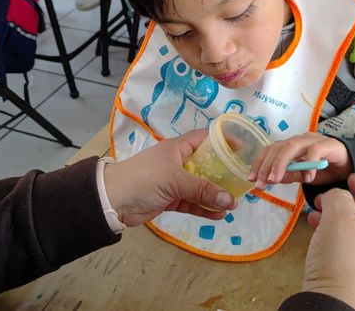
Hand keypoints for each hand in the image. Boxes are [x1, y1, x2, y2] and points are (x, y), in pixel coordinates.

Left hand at [103, 130, 236, 226]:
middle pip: (206, 165)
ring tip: (233, 205)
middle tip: (241, 182)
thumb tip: (231, 201)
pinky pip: (191, 202)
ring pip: (200, 187)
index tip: (242, 149)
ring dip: (214, 195)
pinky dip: (203, 208)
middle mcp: (178, 162)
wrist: (113, 200)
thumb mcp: (175, 180)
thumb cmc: (144, 178)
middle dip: (223, 174)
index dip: (223, 141)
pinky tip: (218, 215)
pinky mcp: (170, 199)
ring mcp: (173, 181)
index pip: (205, 138)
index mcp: (178, 148)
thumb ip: (202, 190)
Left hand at [247, 132, 350, 188]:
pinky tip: (307, 179)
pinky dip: (309, 164)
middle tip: (262, 183)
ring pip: (292, 146)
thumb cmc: (326, 169)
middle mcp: (300, 140)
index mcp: (291, 146)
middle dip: (267, 165)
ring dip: (281, 163)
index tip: (251, 179)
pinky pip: (315, 151)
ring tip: (276, 180)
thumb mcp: (303, 175)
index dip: (259, 163)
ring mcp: (314, 140)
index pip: (270, 150)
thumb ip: (289, 175)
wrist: (352, 165)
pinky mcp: (329, 144)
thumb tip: (269, 179)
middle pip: (278, 147)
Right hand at [301, 174, 354, 310]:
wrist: (332, 307)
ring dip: (337, 218)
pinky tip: (317, 233)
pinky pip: (351, 249)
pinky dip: (335, 236)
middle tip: (325, 198)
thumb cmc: (341, 260)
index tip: (348, 178)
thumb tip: (337, 197)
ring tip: (316, 214)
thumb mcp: (339, 219)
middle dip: (347, 202)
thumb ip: (339, 198)